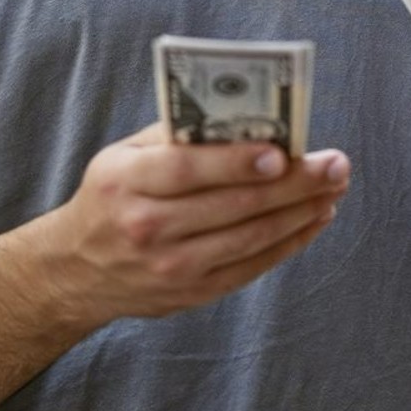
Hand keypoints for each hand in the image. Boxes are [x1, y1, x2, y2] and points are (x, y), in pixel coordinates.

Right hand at [47, 124, 349, 325]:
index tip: (283, 151)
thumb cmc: (113, 195)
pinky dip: (290, 242)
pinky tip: (315, 218)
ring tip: (334, 188)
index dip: (238, 162)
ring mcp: (170, 266)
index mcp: (124, 181)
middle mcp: (146, 227)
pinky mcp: (191, 293)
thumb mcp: (124, 155)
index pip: (188, 169)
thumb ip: (179, 135)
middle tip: (336, 164)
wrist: (75, 269)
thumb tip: (251, 118)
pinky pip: (252, 266)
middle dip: (293, 183)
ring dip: (301, 212)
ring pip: (250, 238)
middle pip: (232, 205)